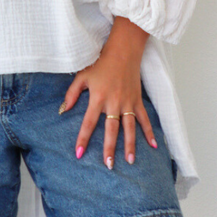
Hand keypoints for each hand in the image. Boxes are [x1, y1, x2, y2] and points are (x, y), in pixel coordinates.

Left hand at [59, 46, 157, 168]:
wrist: (122, 51)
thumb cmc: (100, 64)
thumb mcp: (82, 76)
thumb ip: (72, 93)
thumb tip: (63, 110)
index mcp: (98, 98)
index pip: (89, 122)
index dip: (83, 139)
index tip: (79, 154)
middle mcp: (113, 102)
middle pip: (111, 129)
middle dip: (110, 148)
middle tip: (109, 164)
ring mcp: (127, 102)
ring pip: (129, 127)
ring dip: (130, 144)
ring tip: (130, 161)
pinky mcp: (137, 100)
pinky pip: (144, 118)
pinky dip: (150, 131)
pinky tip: (153, 145)